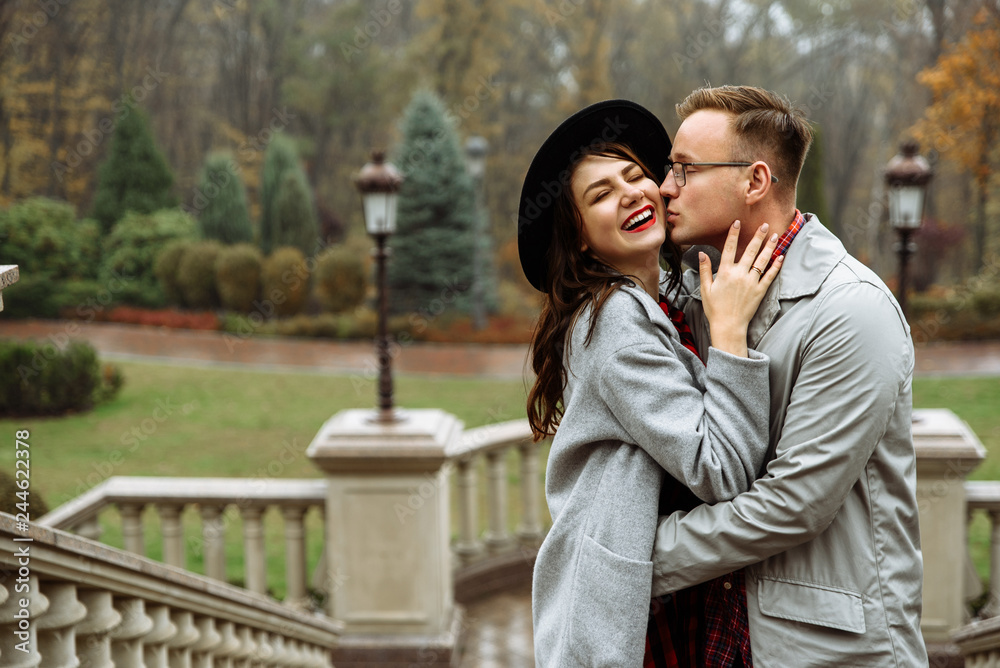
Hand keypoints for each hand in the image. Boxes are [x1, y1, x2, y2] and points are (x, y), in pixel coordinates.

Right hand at [700, 220, 782, 356]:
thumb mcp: (705, 289)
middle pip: (750, 251)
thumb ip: (705, 270)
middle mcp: (739, 274)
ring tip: (776, 236)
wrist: (728, 326)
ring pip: (762, 261)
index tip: (738, 222)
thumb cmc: (715, 308)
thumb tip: (702, 254)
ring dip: (769, 247)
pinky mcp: (760, 291)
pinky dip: (776, 266)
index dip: (733, 234)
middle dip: (758, 236)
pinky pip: (770, 276)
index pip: (729, 248)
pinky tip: (780, 257)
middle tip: (765, 224)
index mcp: (725, 272)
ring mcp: (751, 282)